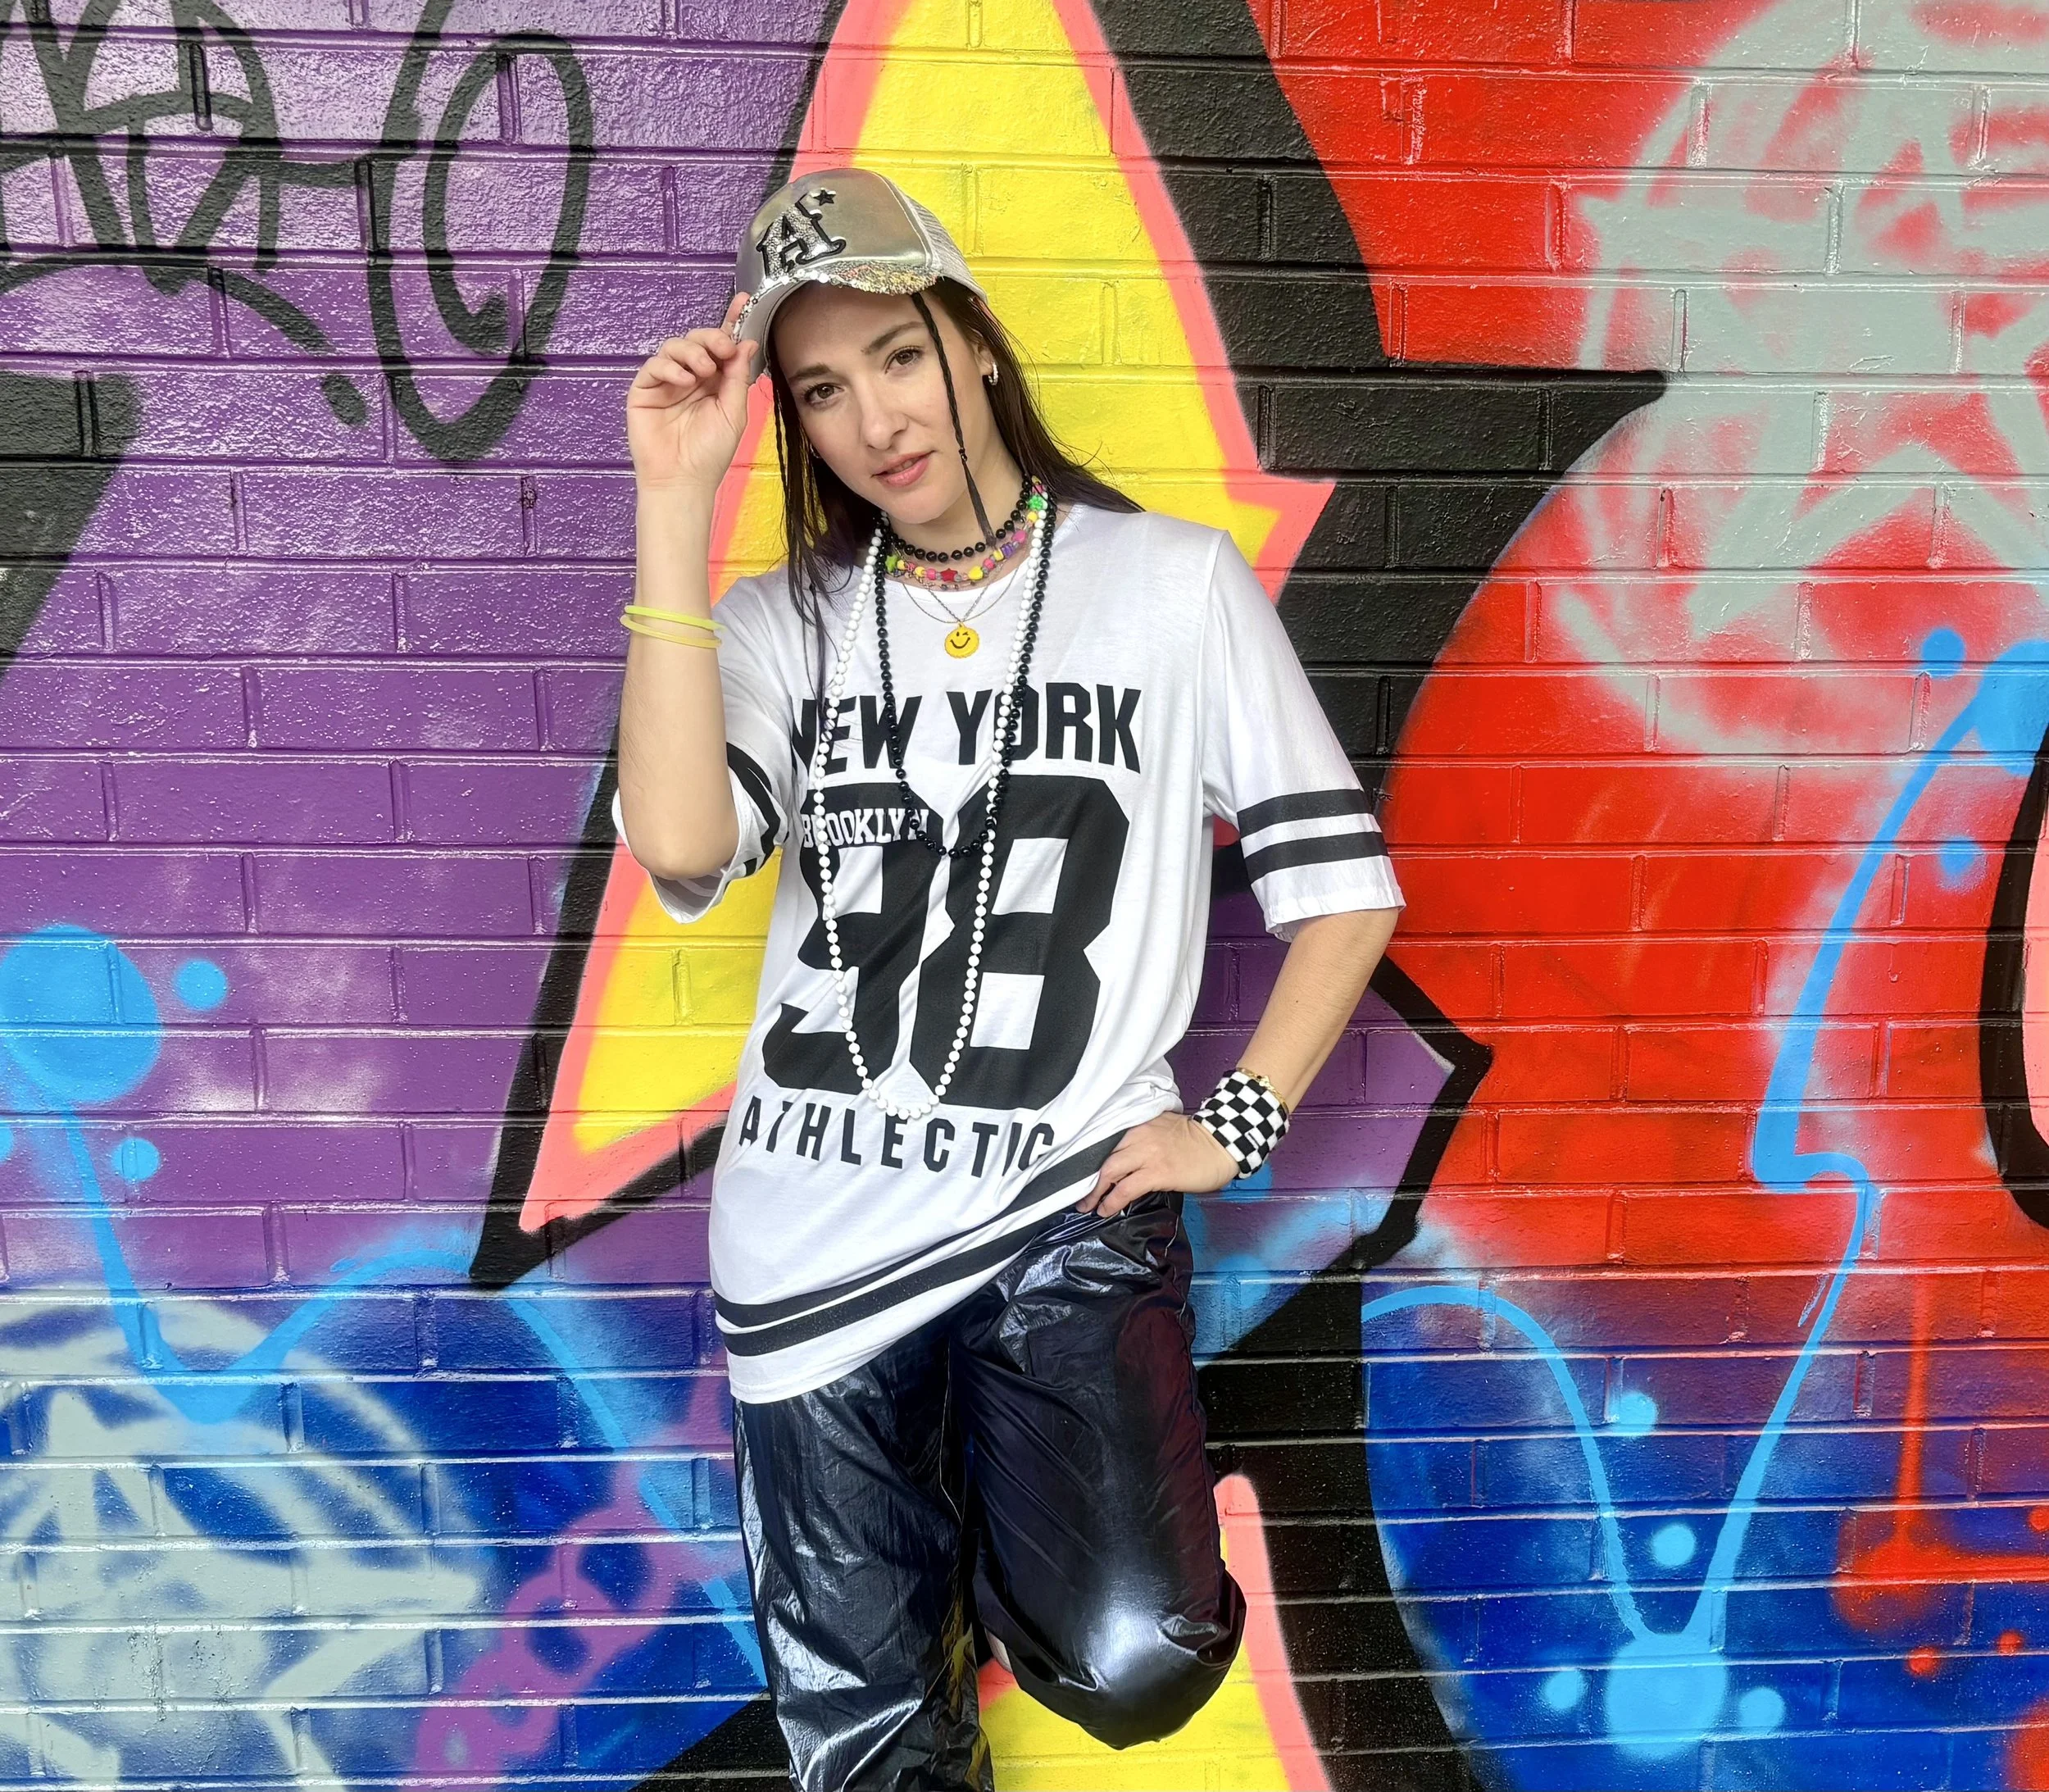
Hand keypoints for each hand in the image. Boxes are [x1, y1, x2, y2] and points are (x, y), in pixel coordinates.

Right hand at [626, 290, 760, 494]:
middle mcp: (691, 377)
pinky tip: (684, 380)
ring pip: (676, 346)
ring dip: (692, 352)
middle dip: (712, 337)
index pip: (722, 347)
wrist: (683, 480)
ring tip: (702, 373)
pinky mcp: (645, 389)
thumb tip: (746, 343)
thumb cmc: (710, 453)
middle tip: (722, 350)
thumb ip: (738, 377)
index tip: (743, 301)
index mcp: (716, 382)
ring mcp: (666, 382)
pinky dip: (671, 366)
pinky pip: (655, 364)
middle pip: (699, 340)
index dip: (731, 322)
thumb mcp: (734, 412)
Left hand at [1079, 1112, 1237, 1217]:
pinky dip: (1112, 1200)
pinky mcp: (1157, 1173)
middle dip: (1087, 1178)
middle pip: (1103, 1157)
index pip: (1107, 1142)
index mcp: (1139, 1124)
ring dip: (1095, 1192)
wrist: (1222, 1143)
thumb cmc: (1197, 1139)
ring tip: (1089, 1206)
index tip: (1083, 1174)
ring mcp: (1147, 1155)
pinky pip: (1126, 1189)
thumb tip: (1128, 1157)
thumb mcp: (1164, 1128)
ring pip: (1109, 1172)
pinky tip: (1106, 1209)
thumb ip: (1143, 1138)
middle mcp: (1138, 1136)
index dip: (1091, 1160)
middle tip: (1080, 1195)